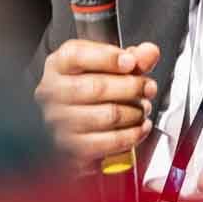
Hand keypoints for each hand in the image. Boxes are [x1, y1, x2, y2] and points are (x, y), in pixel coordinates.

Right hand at [34, 40, 160, 171]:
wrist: (67, 123)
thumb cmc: (87, 87)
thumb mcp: (105, 63)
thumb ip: (131, 56)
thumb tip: (149, 53)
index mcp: (59, 64)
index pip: (78, 56)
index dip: (109, 58)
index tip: (131, 62)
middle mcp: (53, 92)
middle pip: (98, 87)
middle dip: (132, 87)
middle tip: (148, 87)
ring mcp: (59, 122)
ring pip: (108, 116)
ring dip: (135, 112)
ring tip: (143, 108)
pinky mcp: (73, 148)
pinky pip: (109, 142)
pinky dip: (132, 135)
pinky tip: (140, 127)